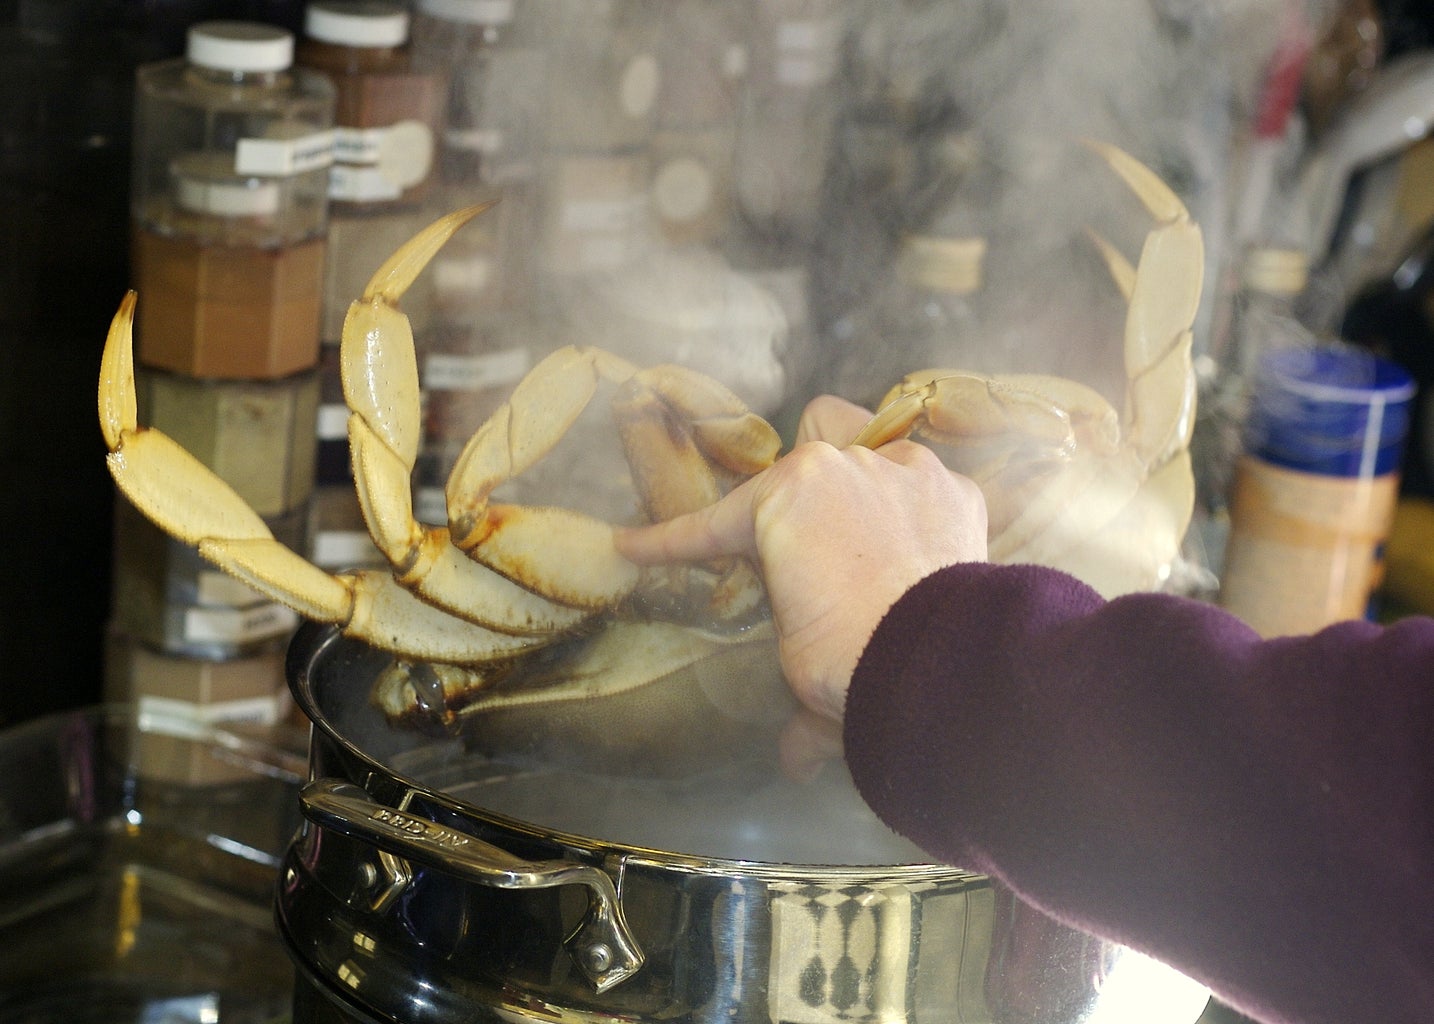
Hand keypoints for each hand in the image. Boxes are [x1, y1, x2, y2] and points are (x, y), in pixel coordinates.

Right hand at [617, 396, 987, 721]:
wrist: (935, 660)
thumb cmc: (846, 656)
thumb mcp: (804, 673)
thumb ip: (800, 711)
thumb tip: (797, 763)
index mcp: (785, 498)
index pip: (712, 526)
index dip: (667, 543)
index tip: (629, 545)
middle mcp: (842, 465)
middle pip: (813, 436)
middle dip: (807, 468)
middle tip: (806, 522)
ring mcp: (904, 469)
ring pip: (877, 444)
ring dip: (868, 483)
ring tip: (873, 536)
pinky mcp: (954, 488)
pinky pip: (927, 485)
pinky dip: (920, 513)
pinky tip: (922, 551)